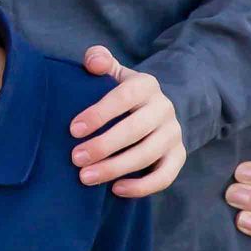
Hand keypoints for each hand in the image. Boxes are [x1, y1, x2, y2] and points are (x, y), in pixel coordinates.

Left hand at [69, 47, 186, 196]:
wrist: (154, 110)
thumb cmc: (122, 94)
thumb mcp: (113, 73)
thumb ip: (100, 61)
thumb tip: (93, 62)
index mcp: (146, 85)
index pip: (124, 97)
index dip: (99, 113)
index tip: (73, 130)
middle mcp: (164, 108)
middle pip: (135, 129)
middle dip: (103, 146)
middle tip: (75, 159)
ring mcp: (173, 133)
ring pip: (148, 154)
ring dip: (116, 168)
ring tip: (86, 177)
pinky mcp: (178, 156)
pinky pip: (165, 176)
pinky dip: (142, 186)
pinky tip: (116, 190)